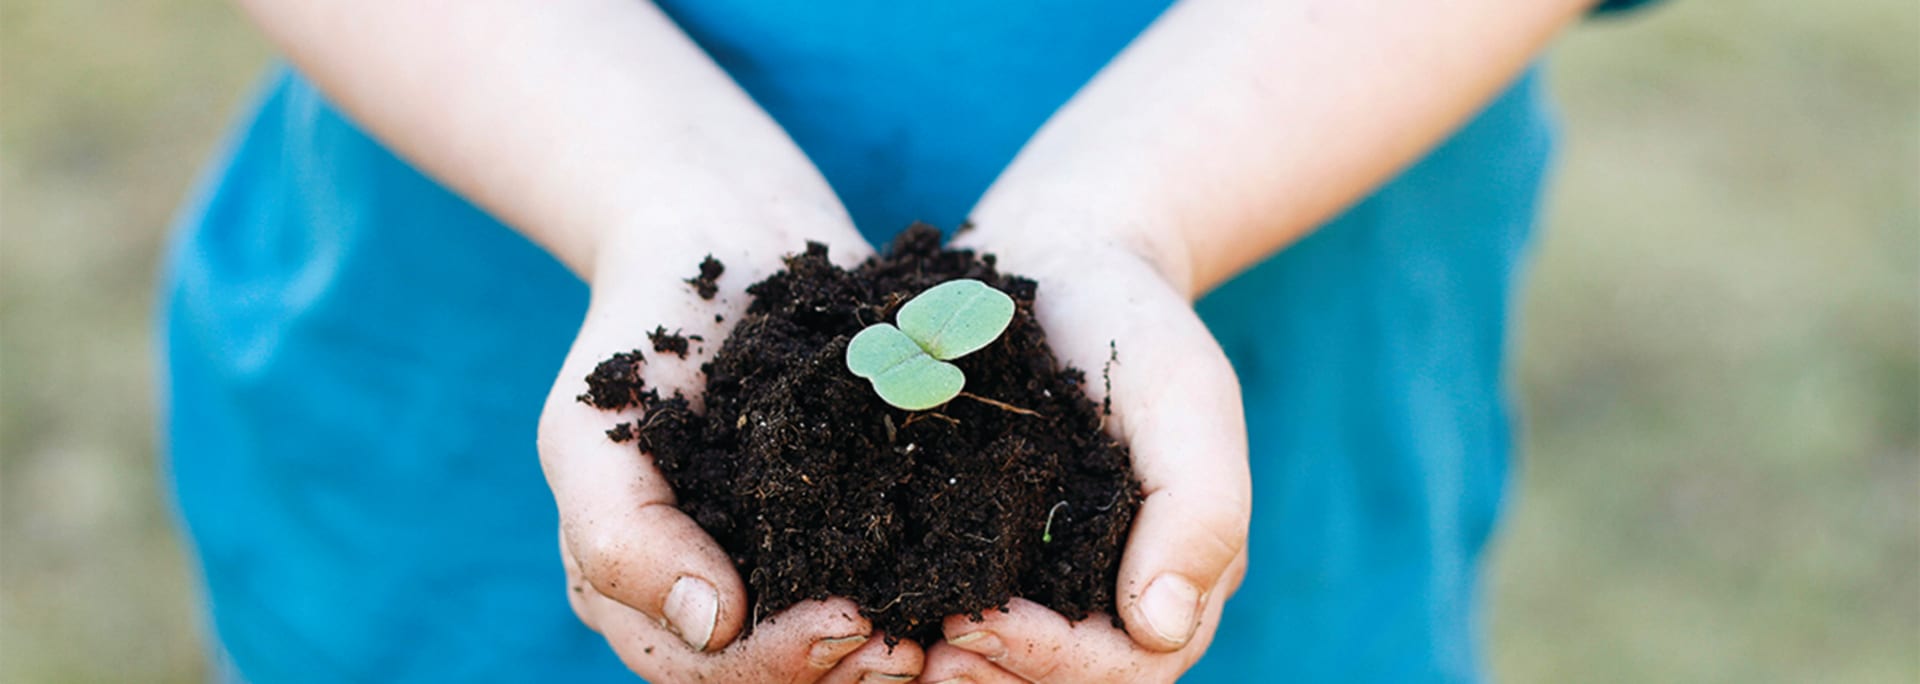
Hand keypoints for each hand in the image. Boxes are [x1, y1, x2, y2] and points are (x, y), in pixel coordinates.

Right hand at [537, 228, 925, 682]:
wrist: (723, 234)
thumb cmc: (640, 329)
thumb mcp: (589, 429)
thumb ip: (622, 536)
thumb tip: (711, 626)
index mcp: (639, 591)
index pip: (702, 671)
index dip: (777, 663)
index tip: (847, 623)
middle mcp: (714, 590)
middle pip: (777, 674)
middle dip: (845, 672)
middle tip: (912, 651)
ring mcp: (784, 555)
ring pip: (838, 644)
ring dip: (892, 653)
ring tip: (946, 635)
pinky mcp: (850, 513)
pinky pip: (885, 572)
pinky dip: (926, 591)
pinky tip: (969, 583)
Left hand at [923, 227, 1251, 682]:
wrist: (1062, 258)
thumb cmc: (1136, 326)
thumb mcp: (1185, 400)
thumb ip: (1198, 511)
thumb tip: (1159, 628)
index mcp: (1170, 576)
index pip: (1124, 667)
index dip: (1052, 663)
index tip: (974, 623)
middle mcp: (1105, 595)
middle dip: (991, 681)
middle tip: (914, 656)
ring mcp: (1041, 578)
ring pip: (1002, 666)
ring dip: (948, 672)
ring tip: (884, 649)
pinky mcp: (978, 548)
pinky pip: (949, 607)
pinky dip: (911, 621)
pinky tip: (857, 608)